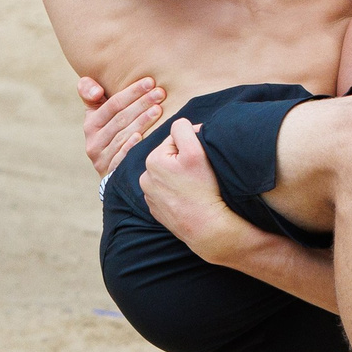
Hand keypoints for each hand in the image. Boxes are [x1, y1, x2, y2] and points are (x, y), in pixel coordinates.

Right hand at [81, 76, 164, 180]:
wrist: (113, 174)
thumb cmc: (111, 135)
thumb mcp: (98, 115)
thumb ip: (91, 94)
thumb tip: (96, 90)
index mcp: (90, 124)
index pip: (113, 104)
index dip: (131, 92)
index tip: (150, 81)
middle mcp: (93, 141)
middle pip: (120, 119)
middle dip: (141, 103)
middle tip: (160, 93)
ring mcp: (101, 158)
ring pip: (122, 136)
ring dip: (141, 121)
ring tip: (159, 109)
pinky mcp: (110, 173)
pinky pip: (120, 157)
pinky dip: (130, 146)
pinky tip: (142, 137)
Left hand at [138, 120, 257, 264]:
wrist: (206, 226)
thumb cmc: (203, 188)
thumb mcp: (195, 151)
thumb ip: (184, 129)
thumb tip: (182, 125)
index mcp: (152, 160)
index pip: (175, 141)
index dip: (191, 147)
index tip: (201, 160)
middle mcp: (145, 178)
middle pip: (169, 159)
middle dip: (183, 162)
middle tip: (199, 175)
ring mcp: (150, 196)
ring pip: (168, 177)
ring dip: (179, 178)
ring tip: (194, 188)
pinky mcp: (157, 211)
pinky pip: (167, 194)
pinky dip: (177, 194)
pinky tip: (188, 199)